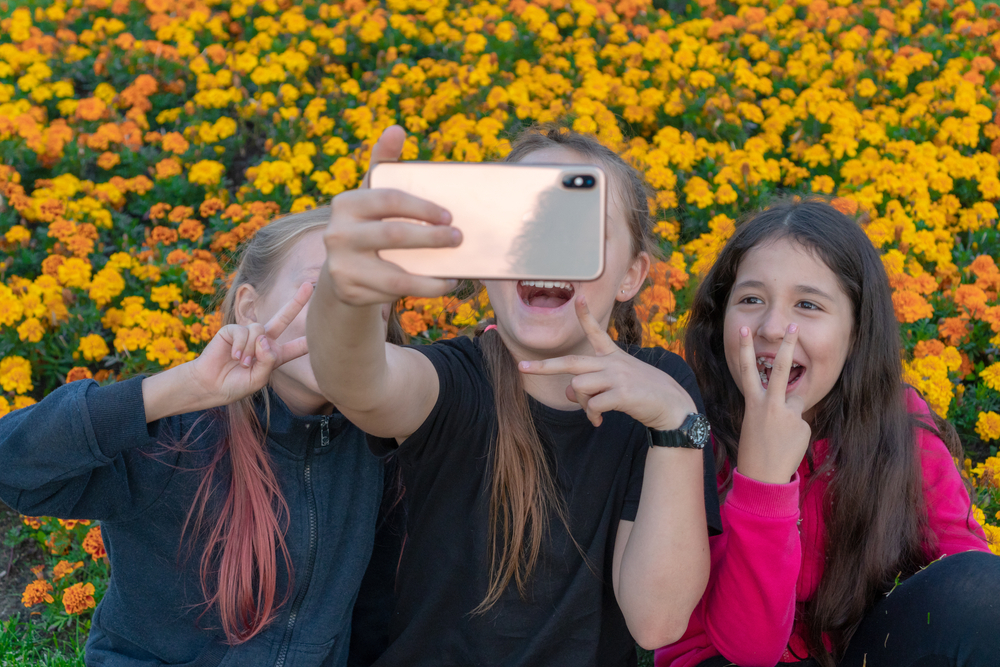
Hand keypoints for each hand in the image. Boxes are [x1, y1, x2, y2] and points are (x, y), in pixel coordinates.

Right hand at [186, 282, 312, 406]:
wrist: (210, 385)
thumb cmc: (235, 385)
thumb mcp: (258, 379)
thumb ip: (267, 361)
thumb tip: (265, 339)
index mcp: (275, 356)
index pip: (297, 347)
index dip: (310, 340)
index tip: (326, 330)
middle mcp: (264, 341)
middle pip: (284, 318)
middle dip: (297, 301)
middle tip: (310, 285)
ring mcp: (249, 334)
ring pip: (261, 330)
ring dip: (253, 349)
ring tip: (243, 363)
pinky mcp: (233, 330)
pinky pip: (245, 332)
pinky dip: (242, 346)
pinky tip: (235, 357)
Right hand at [322, 125, 461, 305]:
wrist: (342, 271)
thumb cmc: (367, 225)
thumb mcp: (372, 195)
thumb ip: (384, 163)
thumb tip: (397, 129)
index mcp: (345, 203)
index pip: (389, 199)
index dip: (422, 207)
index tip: (448, 215)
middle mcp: (337, 234)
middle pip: (394, 235)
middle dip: (431, 238)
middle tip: (458, 238)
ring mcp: (340, 266)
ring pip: (395, 274)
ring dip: (432, 275)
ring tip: (455, 270)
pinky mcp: (349, 292)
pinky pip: (392, 294)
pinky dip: (422, 290)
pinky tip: (441, 283)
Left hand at [518, 297, 696, 428]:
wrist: (673, 406)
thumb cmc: (645, 393)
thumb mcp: (618, 382)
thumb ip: (592, 384)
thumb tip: (567, 392)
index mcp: (613, 356)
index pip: (596, 331)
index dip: (584, 315)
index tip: (577, 297)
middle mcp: (612, 363)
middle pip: (571, 362)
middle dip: (544, 366)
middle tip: (522, 367)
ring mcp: (616, 377)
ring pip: (577, 387)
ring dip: (581, 405)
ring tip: (594, 414)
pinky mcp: (621, 394)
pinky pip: (592, 405)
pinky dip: (592, 416)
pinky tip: (600, 421)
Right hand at [735, 323, 810, 483]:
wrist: (762, 476)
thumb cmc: (756, 448)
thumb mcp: (755, 421)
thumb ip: (770, 404)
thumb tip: (789, 397)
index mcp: (753, 403)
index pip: (747, 370)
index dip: (744, 349)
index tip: (743, 331)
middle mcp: (770, 404)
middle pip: (781, 368)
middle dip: (788, 345)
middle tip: (793, 326)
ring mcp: (788, 414)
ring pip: (797, 396)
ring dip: (793, 405)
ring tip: (784, 423)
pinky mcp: (802, 425)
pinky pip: (802, 420)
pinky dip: (797, 430)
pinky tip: (789, 444)